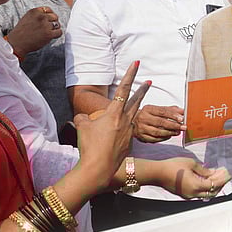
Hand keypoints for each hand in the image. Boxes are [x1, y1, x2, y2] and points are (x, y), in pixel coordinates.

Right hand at [6, 6, 61, 59]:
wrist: (17, 43)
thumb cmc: (21, 32)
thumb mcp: (27, 18)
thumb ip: (37, 15)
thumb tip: (49, 16)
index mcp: (34, 11)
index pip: (48, 9)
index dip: (49, 15)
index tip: (48, 20)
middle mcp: (41, 17)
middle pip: (55, 16)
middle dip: (53, 22)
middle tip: (48, 28)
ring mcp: (45, 25)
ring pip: (57, 24)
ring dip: (54, 29)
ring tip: (48, 33)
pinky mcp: (49, 34)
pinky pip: (59, 32)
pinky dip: (57, 35)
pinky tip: (51, 37)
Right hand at [75, 62, 149, 196]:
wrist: (98, 168)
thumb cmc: (89, 146)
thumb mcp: (82, 126)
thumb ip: (84, 118)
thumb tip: (85, 118)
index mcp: (114, 113)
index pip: (124, 89)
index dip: (130, 74)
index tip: (137, 63)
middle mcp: (125, 121)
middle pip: (137, 101)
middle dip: (143, 90)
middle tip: (149, 81)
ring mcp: (129, 132)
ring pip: (132, 117)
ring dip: (133, 111)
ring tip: (130, 110)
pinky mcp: (129, 143)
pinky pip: (126, 132)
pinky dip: (121, 131)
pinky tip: (110, 139)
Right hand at [133, 105, 184, 142]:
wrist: (133, 122)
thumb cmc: (148, 115)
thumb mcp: (157, 109)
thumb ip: (170, 110)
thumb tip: (182, 111)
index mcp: (147, 109)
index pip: (162, 111)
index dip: (173, 115)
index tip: (181, 118)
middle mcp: (143, 118)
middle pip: (160, 122)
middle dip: (173, 125)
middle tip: (182, 127)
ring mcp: (142, 128)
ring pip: (157, 132)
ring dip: (169, 133)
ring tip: (177, 132)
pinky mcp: (142, 137)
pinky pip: (154, 139)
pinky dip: (163, 138)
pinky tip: (169, 136)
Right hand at [162, 158, 231, 198]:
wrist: (157, 173)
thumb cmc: (172, 166)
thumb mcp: (191, 164)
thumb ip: (204, 170)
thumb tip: (212, 172)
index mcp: (196, 185)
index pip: (214, 184)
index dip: (222, 178)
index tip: (227, 173)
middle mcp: (193, 193)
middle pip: (212, 192)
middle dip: (220, 184)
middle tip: (224, 175)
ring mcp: (189, 195)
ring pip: (206, 194)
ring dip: (213, 186)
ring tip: (217, 177)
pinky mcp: (185, 194)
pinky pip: (199, 193)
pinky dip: (205, 188)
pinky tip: (207, 180)